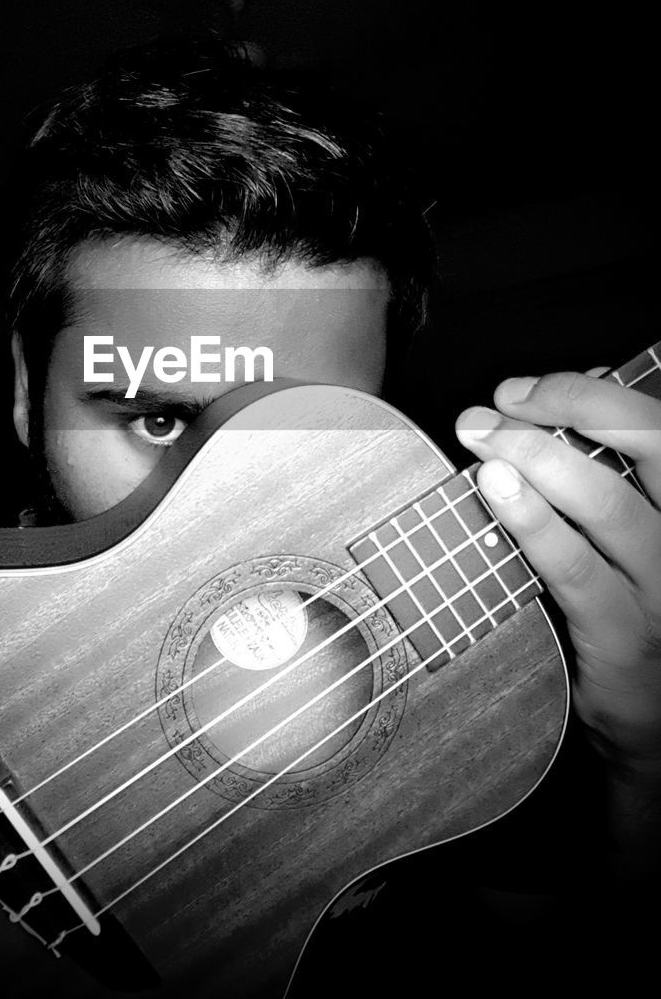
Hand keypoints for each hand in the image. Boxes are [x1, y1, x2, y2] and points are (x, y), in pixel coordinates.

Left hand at [455, 370, 660, 872]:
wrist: (655, 733)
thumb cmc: (630, 615)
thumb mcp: (633, 546)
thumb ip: (608, 482)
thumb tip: (554, 407)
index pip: (656, 426)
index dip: (588, 393)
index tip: (520, 390)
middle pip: (647, 445)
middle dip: (561, 411)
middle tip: (491, 409)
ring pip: (609, 502)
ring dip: (536, 457)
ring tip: (479, 436)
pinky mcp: (628, 639)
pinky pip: (578, 569)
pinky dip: (533, 521)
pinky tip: (493, 489)